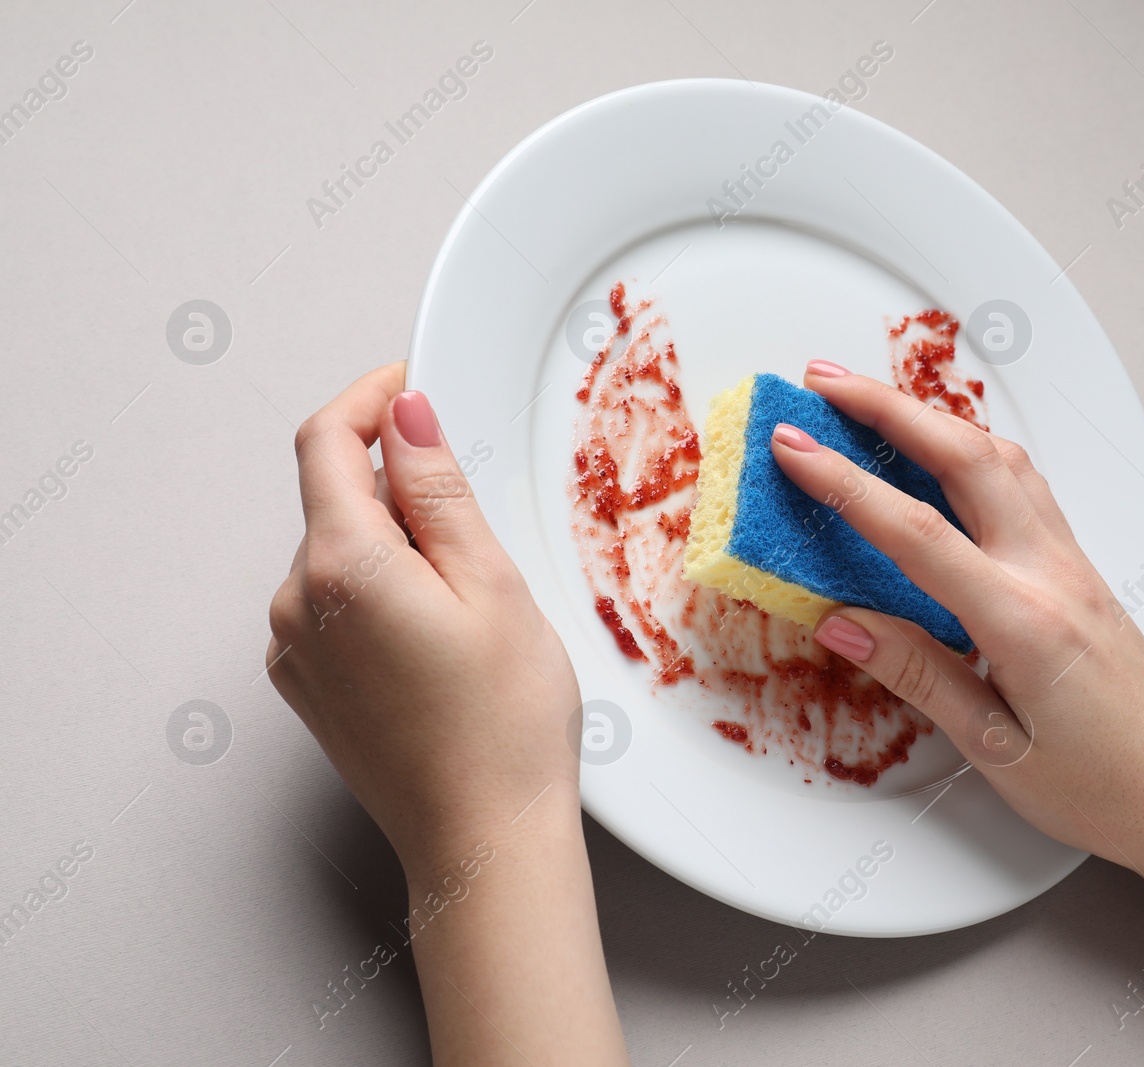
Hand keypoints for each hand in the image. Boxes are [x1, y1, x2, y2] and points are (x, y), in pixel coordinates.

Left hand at [266, 363, 579, 881]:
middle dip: (399, 489)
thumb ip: (437, 490)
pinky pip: (335, 606)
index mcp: (342, 565)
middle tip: (479, 534)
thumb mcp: (492, 584)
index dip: (367, 399)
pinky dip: (380, 595)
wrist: (483, 840)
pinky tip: (438, 641)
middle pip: (336, 499)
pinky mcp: (308, 684)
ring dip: (393, 547)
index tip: (408, 385)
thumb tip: (406, 417)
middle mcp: (297, 603)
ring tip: (469, 608)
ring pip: (338, 554)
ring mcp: (295, 649)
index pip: (325, 441)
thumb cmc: (503, 725)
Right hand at [771, 361, 1143, 876]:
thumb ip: (918, 675)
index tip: (793, 448)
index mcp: (1024, 622)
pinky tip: (941, 450)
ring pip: (1000, 458)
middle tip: (823, 382)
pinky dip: (970, 448)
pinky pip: (1022, 483)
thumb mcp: (996, 750)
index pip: (917, 533)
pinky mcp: (1077, 568)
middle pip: (964, 457)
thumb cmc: (1106, 787)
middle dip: (886, 408)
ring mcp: (1071, 563)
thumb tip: (844, 623)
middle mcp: (1052, 574)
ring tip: (869, 401)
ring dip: (931, 418)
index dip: (846, 484)